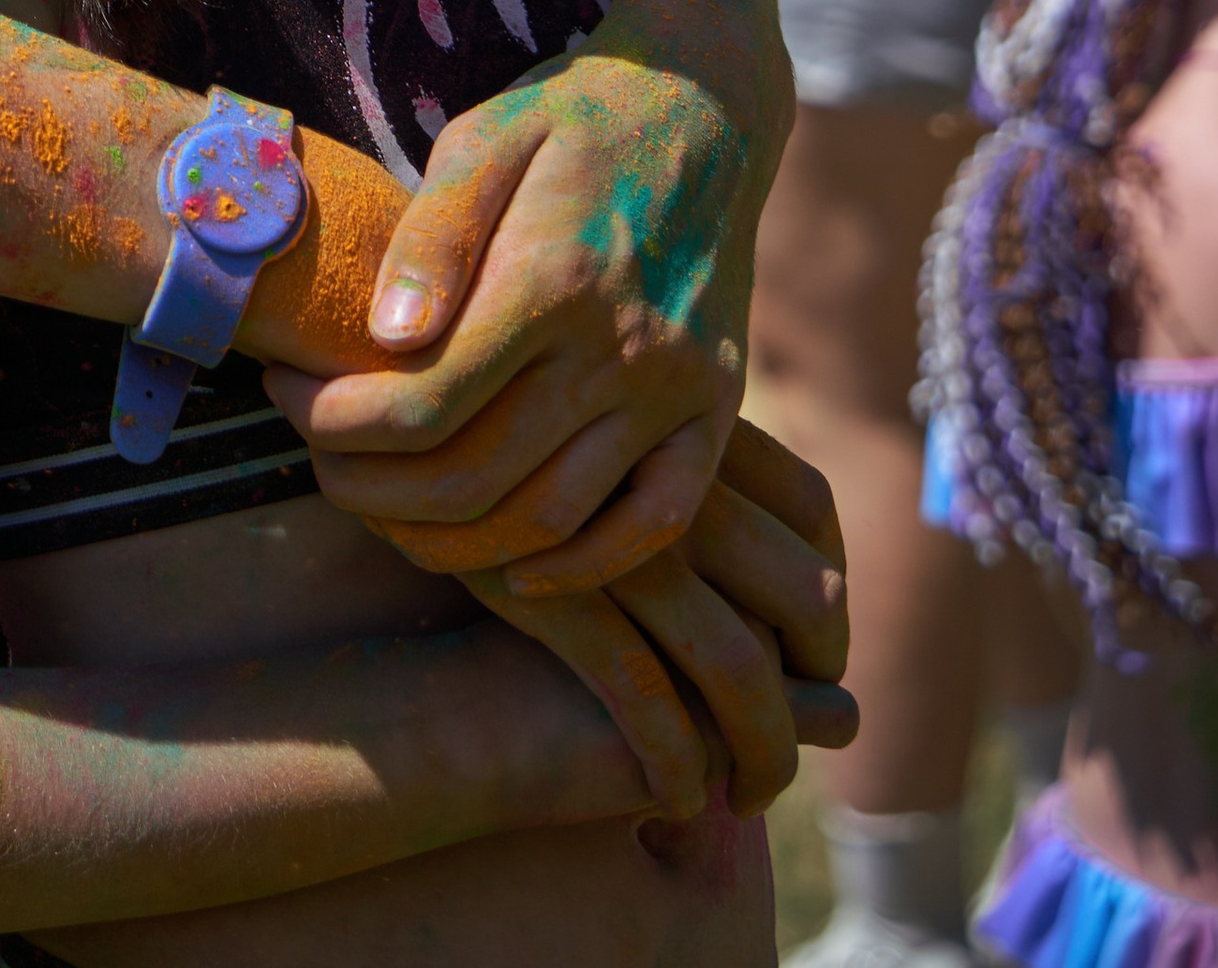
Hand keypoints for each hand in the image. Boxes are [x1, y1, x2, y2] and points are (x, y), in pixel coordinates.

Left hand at [265, 54, 752, 563]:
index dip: (335, 422)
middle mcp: (621, 351)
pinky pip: (654, 525)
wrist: (699, 110)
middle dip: (370, 488)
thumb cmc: (569, 123)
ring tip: (385, 504)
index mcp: (553, 281)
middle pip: (475, 478)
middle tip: (318, 460)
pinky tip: (515, 564)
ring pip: (551, 520)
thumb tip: (387, 338)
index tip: (286, 394)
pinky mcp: (714, 415)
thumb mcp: (483, 140)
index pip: (423, 404)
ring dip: (452, 539)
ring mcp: (675, 393)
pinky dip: (584, 568)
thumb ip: (431, 237)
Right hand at [458, 431, 854, 822]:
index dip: (829, 573)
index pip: (812, 505)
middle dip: (818, 671)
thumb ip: (675, 461)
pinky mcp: (566, 603)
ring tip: (749, 791)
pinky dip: (679, 766)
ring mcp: (623, 544)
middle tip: (795, 709)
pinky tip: (673, 797)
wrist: (388, 438)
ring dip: (767, 752)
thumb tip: (767, 541)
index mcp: (690, 420)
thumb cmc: (494, 436)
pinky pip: (655, 706)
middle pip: (807, 591)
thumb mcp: (599, 423)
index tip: (809, 625)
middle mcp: (672, 478)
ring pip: (745, 673)